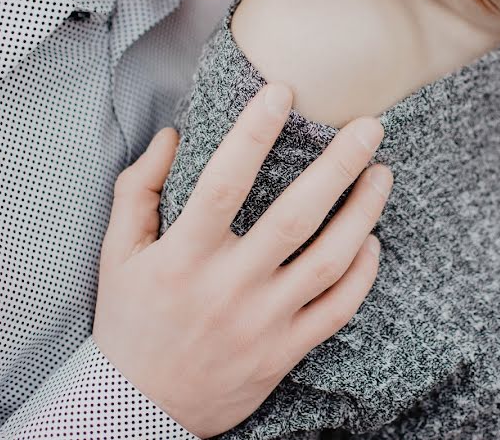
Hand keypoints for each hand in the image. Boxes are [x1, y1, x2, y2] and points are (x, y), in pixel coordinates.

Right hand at [92, 83, 391, 437]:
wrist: (139, 408)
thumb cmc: (131, 322)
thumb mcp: (116, 254)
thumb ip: (137, 190)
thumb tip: (172, 135)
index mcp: (183, 257)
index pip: (224, 184)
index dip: (253, 134)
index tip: (282, 91)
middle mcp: (228, 288)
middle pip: (295, 217)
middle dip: (338, 165)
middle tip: (370, 127)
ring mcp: (263, 322)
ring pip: (329, 261)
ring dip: (364, 213)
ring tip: (383, 174)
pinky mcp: (286, 351)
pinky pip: (338, 309)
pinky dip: (362, 274)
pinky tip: (372, 240)